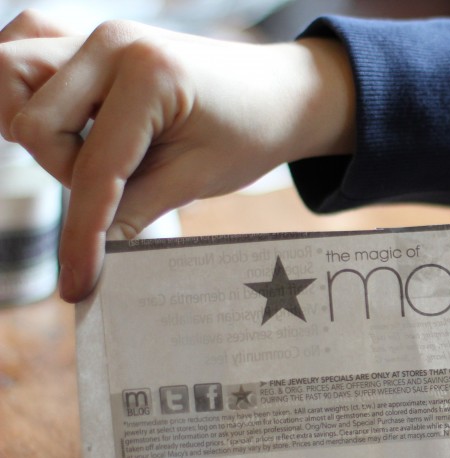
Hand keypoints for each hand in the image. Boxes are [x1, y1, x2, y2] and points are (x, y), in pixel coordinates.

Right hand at [0, 11, 355, 301]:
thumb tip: (88, 259)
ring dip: (42, 130)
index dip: (83, 235)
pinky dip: (29, 89)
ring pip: (11, 77)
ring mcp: (96, 35)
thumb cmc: (249, 133)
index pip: (93, 169)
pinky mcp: (88, 39)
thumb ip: (135, 213)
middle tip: (125, 181)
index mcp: (150, 74)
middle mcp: (112, 42)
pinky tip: (68, 121)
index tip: (77, 287)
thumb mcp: (197, 178)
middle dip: (67, 170)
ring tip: (99, 151)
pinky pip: (24, 48)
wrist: (280, 94)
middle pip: (34, 124)